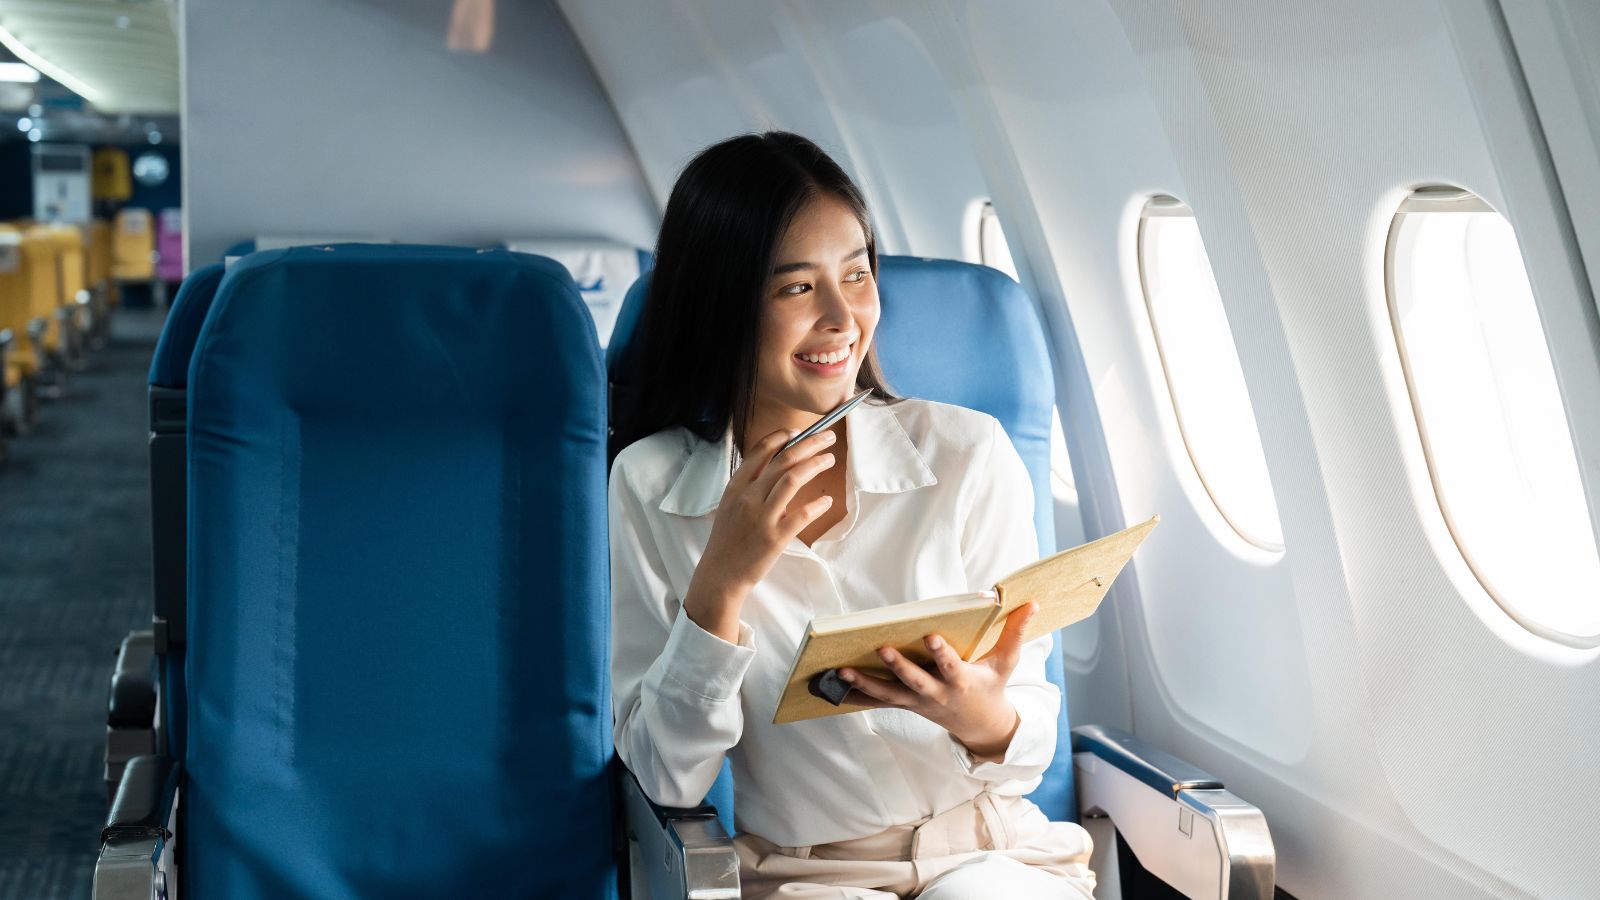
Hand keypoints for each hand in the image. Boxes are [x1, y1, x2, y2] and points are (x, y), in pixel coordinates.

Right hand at [682, 427, 838, 641]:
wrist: (719, 575)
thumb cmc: (727, 541)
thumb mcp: (729, 507)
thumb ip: (749, 487)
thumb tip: (775, 468)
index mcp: (736, 487)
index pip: (759, 451)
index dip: (781, 437)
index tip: (797, 431)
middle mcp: (748, 497)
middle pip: (783, 460)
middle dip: (809, 443)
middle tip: (827, 438)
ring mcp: (762, 517)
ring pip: (793, 479)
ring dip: (816, 464)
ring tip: (829, 459)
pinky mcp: (775, 538)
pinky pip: (802, 514)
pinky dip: (818, 504)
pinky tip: (827, 500)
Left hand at [837, 602, 1038, 760]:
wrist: (982, 727)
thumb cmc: (992, 686)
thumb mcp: (1007, 662)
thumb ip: (1016, 631)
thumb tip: (1032, 603)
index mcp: (962, 681)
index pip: (950, 666)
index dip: (941, 653)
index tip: (931, 636)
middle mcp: (937, 694)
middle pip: (914, 681)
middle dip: (898, 667)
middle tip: (881, 649)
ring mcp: (918, 703)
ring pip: (888, 695)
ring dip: (864, 683)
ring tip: (842, 670)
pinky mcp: (905, 705)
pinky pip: (877, 701)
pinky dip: (855, 695)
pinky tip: (831, 688)